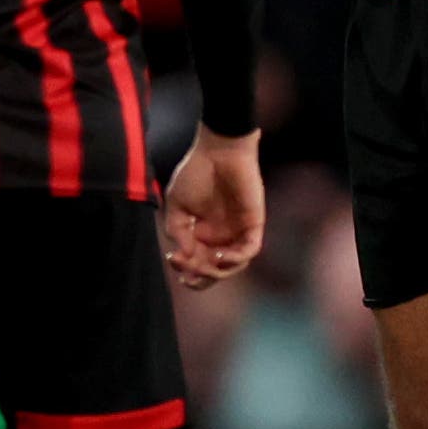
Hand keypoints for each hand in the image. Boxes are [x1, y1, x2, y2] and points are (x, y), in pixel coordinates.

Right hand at [159, 128, 264, 288]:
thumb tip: (184, 256)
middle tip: (188, 271)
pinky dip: (236, 259)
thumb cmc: (195, 173)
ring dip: (218, 272)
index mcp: (201, 232)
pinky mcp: (253, 225)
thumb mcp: (177, 204)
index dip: (186, 270)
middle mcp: (220, 236)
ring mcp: (237, 232)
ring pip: (233, 266)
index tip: (174, 262)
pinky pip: (249, 251)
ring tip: (203, 264)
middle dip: (201, 276)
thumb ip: (178, 231)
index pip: (197, 262)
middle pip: (214, 270)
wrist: (219, 152)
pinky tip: (220, 256)